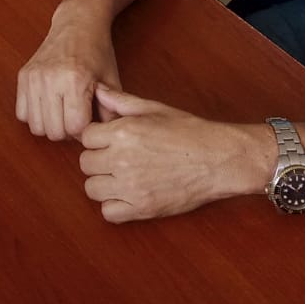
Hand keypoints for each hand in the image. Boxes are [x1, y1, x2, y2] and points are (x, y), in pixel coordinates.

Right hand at [16, 5, 120, 139]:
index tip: (90, 118)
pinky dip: (35, 116)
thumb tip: (105, 136)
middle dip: (68, 131)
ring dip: (51, 125)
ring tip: (63, 112)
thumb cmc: (97, 51)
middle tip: (77, 116)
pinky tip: (49, 106)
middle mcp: (51, 78)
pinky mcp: (23, 76)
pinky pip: (22, 114)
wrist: (77, 23)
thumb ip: (112, 112)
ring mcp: (34, 77)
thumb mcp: (112, 81)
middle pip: (54, 131)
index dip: (85, 130)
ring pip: (36, 127)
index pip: (75, 128)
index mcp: (76, 80)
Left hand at [79, 87, 268, 222]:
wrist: (218, 159)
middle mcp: (122, 159)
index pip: (86, 136)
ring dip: (103, 183)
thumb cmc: (188, 131)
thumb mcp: (153, 109)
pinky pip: (108, 213)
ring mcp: (131, 186)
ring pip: (92, 188)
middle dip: (98, 159)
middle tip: (116, 158)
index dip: (97, 137)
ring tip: (121, 176)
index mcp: (123, 132)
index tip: (109, 140)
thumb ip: (120, 101)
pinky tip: (128, 194)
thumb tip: (96, 90)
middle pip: (86, 163)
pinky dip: (114, 205)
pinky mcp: (142, 208)